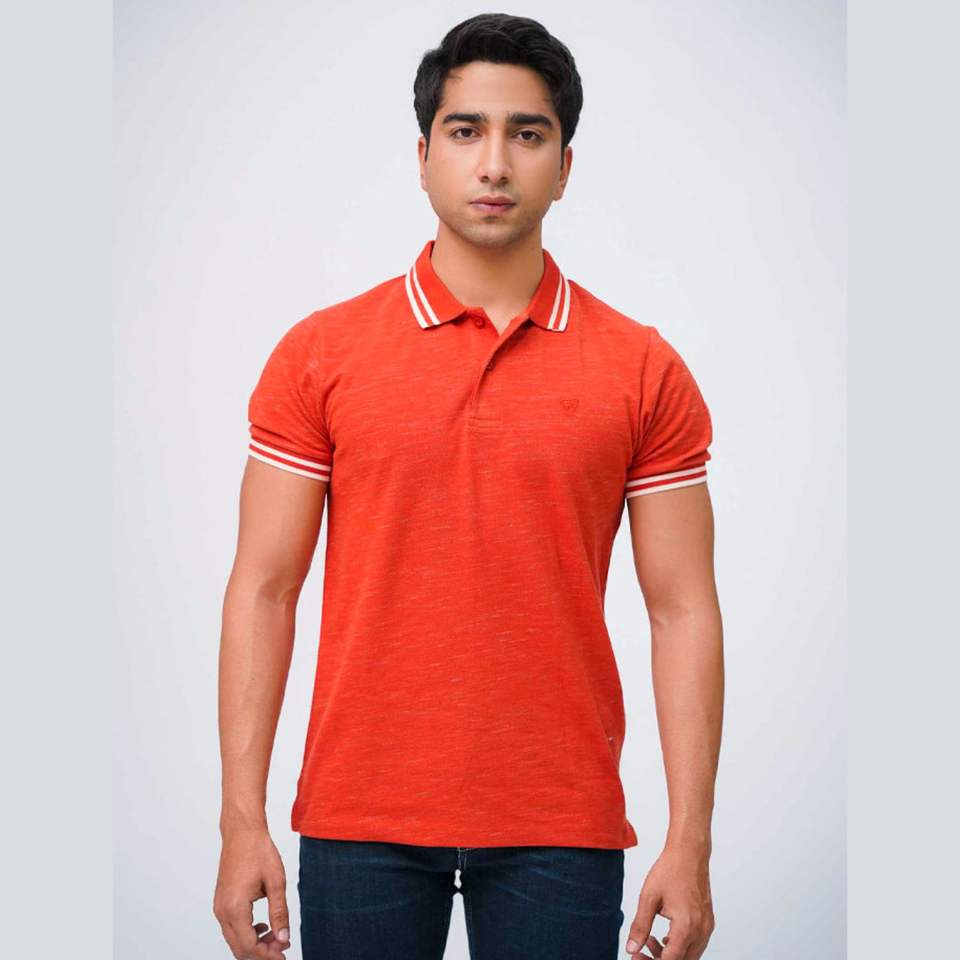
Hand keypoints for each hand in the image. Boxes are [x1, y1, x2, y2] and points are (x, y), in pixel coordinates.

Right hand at [213, 826, 291, 958]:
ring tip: (276, 936)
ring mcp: (219, 907)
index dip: (268, 955)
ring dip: (254, 943)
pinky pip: (231, 928)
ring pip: (234, 940)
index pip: (249, 946)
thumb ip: (280, 912)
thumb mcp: (276, 882)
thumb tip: (284, 938)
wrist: (242, 831)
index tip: (284, 954)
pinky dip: (247, 933)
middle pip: (239, 948)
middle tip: (282, 947)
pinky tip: (263, 926)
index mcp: (235, 908)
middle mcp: (222, 911)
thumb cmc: (259, 851)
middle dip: (261, 952)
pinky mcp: (221, 902)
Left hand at [624, 843, 714, 958]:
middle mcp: (701, 930)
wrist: (689, 852)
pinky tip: (664, 937)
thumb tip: (631, 948)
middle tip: (640, 953)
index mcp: (686, 926)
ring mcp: (707, 926)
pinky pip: (695, 945)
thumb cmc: (670, 870)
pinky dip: (680, 947)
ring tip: (650, 941)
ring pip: (690, 956)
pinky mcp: (707, 921)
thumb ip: (640, 926)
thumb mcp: (649, 898)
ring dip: (670, 955)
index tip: (636, 957)